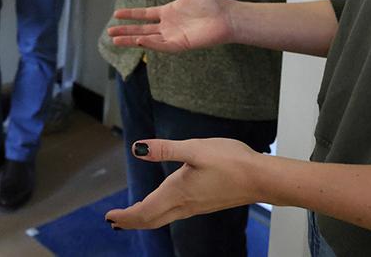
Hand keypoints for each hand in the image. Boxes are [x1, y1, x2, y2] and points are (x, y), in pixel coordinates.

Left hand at [105, 138, 259, 229]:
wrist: (261, 178)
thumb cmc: (231, 162)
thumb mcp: (194, 148)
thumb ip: (165, 149)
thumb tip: (138, 149)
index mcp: (177, 192)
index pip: (144, 212)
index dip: (125, 216)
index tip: (109, 216)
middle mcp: (184, 204)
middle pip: (151, 219)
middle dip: (131, 221)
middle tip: (114, 220)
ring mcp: (196, 206)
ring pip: (163, 218)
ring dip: (144, 218)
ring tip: (132, 214)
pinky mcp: (205, 203)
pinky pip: (175, 214)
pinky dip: (160, 213)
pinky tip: (163, 204)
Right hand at [108, 0, 232, 51]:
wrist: (225, 15)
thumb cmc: (210, 1)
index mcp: (168, 12)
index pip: (144, 15)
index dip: (130, 15)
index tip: (116, 13)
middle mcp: (168, 26)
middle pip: (141, 29)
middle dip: (125, 31)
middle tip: (109, 33)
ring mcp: (173, 36)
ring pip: (147, 39)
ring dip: (132, 40)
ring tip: (115, 41)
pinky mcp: (180, 44)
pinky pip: (162, 45)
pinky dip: (150, 44)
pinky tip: (139, 40)